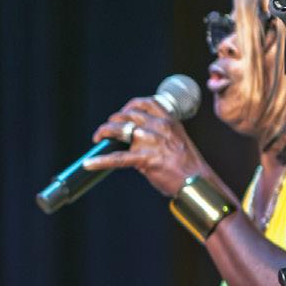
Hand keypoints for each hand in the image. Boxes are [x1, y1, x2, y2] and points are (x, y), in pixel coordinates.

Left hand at [83, 95, 215, 197]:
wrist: (197, 182)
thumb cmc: (187, 164)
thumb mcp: (177, 139)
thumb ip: (159, 133)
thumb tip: (135, 136)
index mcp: (168, 119)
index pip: (145, 103)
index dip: (129, 107)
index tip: (122, 114)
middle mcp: (159, 126)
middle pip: (127, 116)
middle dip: (113, 121)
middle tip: (106, 131)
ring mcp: (151, 142)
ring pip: (119, 130)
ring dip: (104, 132)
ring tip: (97, 138)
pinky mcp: (145, 159)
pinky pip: (117, 158)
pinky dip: (100, 161)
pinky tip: (88, 163)